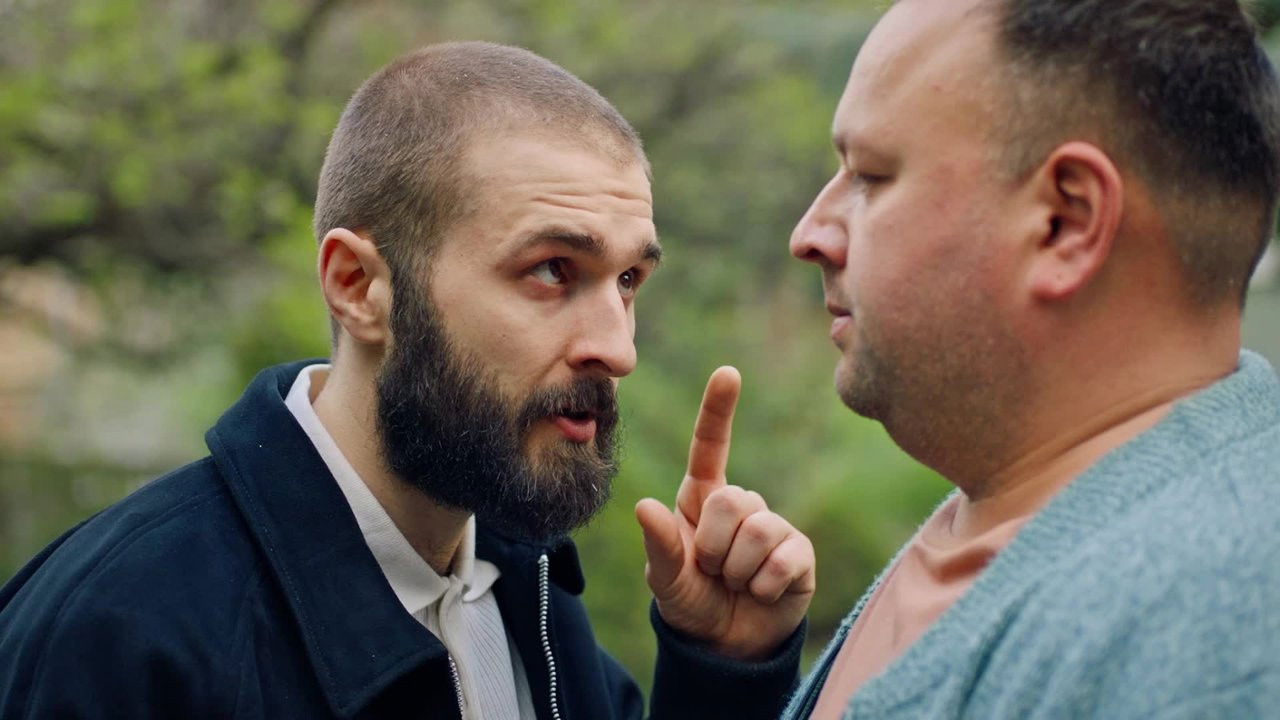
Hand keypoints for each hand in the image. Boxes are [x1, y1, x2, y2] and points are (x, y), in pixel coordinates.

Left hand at [635, 366, 815, 660]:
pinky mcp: (799, 554)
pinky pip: (783, 558)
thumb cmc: (690, 601)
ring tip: (736, 584)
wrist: (725, 645)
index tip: (728, 373)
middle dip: (714, 546)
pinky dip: (763, 585)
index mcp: (701, 499)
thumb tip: (644, 505)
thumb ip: (658, 545)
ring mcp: (773, 526)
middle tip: (712, 572)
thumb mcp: (665, 579)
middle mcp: (740, 505)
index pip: (710, 448)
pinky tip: (761, 593)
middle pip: (732, 499)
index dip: (718, 411)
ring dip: (738, 570)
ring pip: (758, 530)